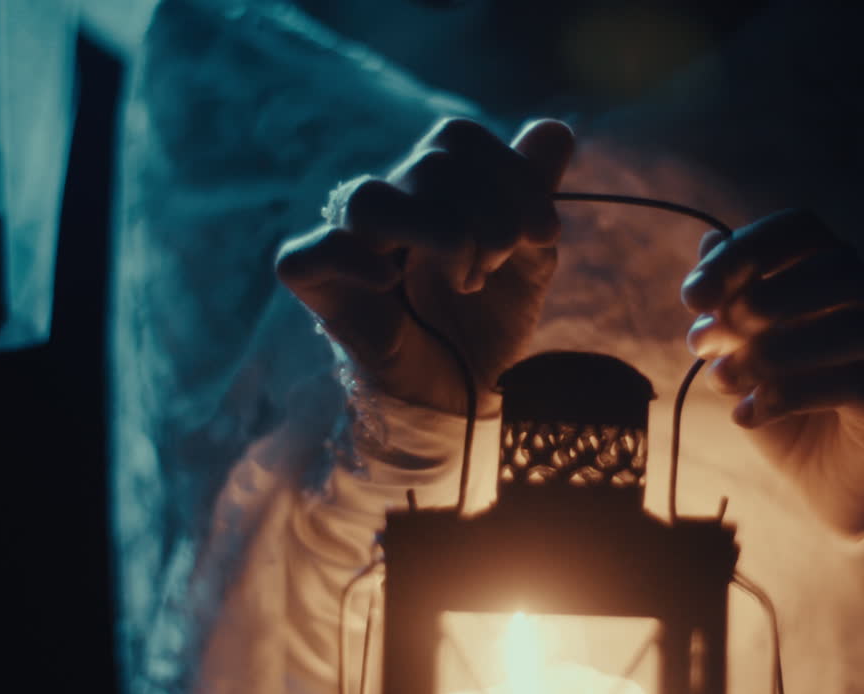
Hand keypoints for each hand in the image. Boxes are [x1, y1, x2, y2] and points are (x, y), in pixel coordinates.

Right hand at [276, 118, 574, 415]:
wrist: (471, 395)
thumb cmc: (488, 322)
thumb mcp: (529, 254)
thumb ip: (535, 191)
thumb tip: (554, 128)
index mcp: (430, 187)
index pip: (457, 137)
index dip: (512, 175)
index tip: (544, 234)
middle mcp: (388, 205)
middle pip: (430, 163)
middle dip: (492, 220)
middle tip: (497, 268)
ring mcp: (349, 245)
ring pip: (370, 199)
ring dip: (440, 237)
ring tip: (465, 280)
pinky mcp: (320, 290)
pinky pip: (309, 254)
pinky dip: (352, 262)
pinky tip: (391, 281)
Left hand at [681, 210, 863, 536]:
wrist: (821, 482)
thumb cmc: (783, 401)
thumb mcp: (742, 349)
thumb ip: (731, 297)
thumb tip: (709, 240)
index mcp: (842, 273)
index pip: (803, 230)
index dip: (746, 252)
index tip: (692, 297)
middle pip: (833, 270)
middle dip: (753, 302)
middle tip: (700, 342)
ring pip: (848, 327)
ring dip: (766, 352)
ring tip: (718, 380)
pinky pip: (852, 386)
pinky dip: (787, 396)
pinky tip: (746, 415)